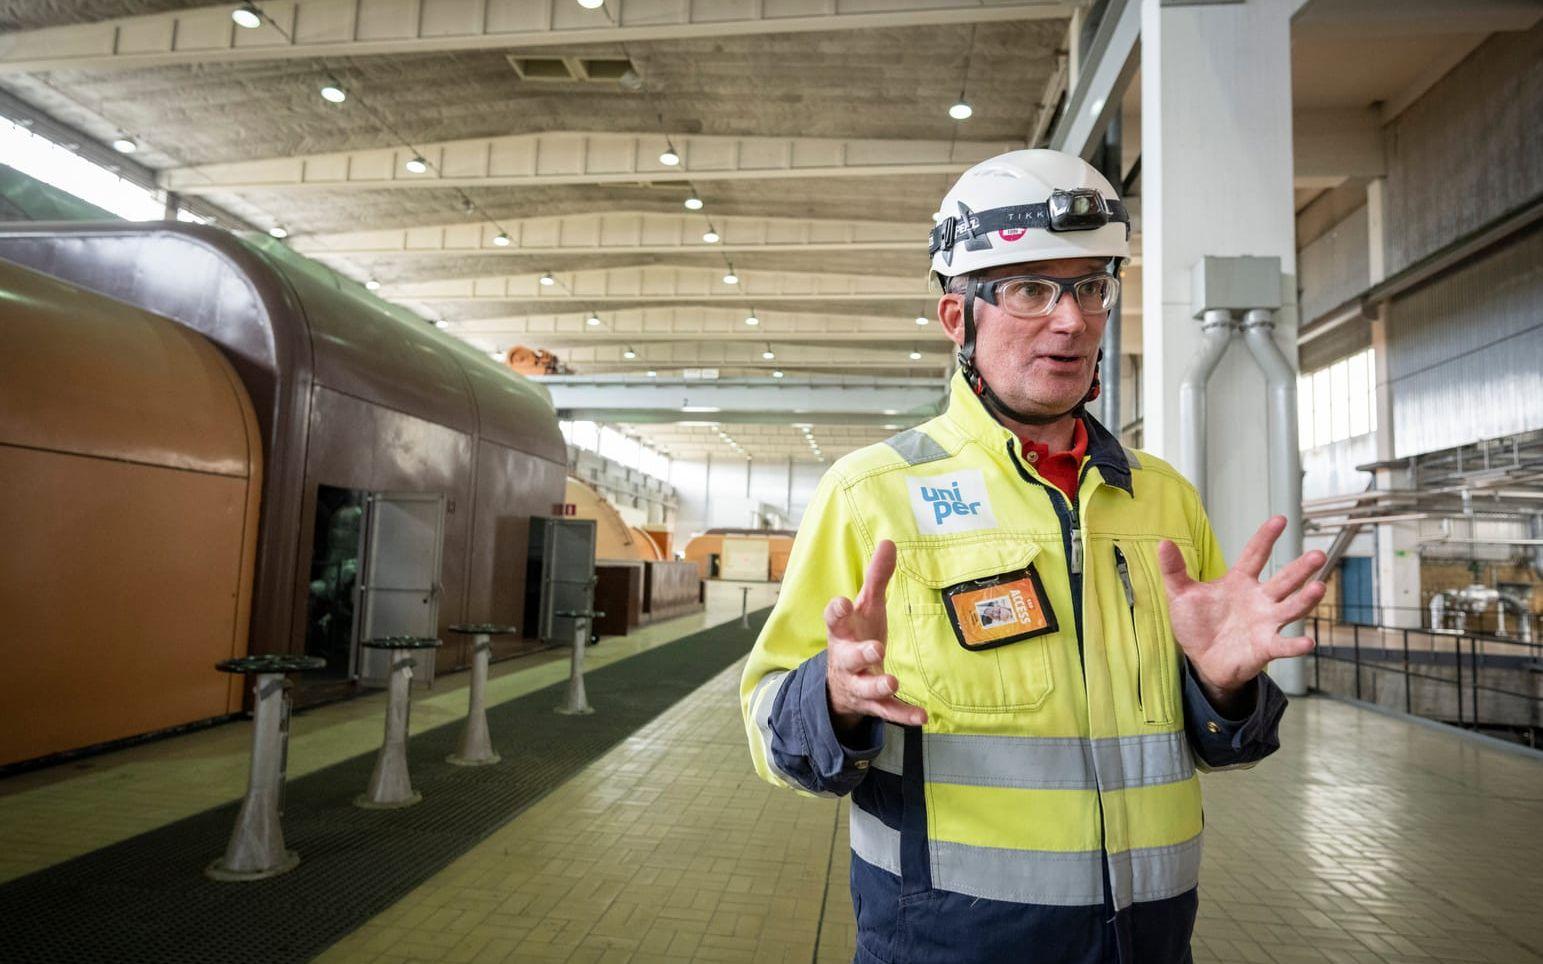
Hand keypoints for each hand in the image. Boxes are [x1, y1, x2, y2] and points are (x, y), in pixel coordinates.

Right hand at [825, 539, 927, 733]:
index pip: (835, 619)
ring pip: (866, 688)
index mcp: (843, 632)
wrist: (841, 685)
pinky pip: (887, 711)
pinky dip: (903, 715)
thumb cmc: (856, 636)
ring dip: (878, 685)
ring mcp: (859, 683)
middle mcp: (847, 659)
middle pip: (849, 656)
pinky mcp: (873, 704)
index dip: (837, 611)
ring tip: (892, 682)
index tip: (842, 602)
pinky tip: (921, 717)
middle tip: (877, 648)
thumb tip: (889, 541)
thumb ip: (876, 578)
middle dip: (861, 653)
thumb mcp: (865, 608)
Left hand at [1157, 516, 1324, 704]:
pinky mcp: (1266, 647)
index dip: (1266, 538)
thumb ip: (1174, 570)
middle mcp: (1259, 599)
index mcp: (1239, 582)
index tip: (1280, 520)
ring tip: (1319, 588)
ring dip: (1306, 599)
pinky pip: (1284, 645)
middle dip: (1301, 568)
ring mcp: (1266, 622)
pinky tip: (1307, 642)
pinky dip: (1295, 644)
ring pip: (1291, 608)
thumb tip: (1163, 543)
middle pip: (1284, 580)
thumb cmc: (1197, 625)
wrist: (1201, 660)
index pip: (1255, 555)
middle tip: (1318, 554)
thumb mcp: (1181, 595)